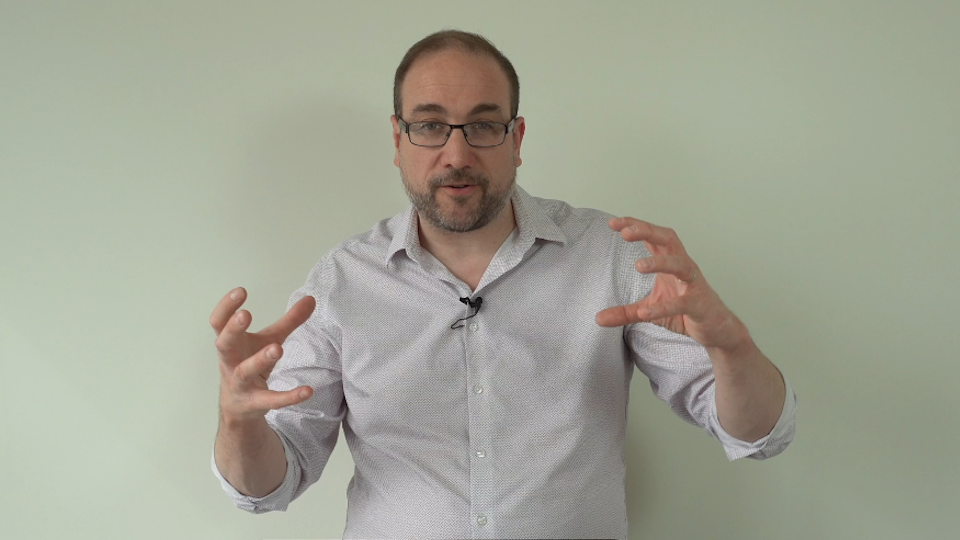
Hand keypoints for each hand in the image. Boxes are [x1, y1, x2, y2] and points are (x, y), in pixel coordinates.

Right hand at [210, 288, 316, 422]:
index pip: (219, 322)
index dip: (226, 307)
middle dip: (233, 329)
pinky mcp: (254, 403)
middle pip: (224, 344)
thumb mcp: (270, 339)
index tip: (241, 291)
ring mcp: (240, 383)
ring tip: (277, 348)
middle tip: (245, 315)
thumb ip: (289, 320)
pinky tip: (307, 391)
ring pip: (244, 371)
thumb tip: (311, 299)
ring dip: (259, 359)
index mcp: (231, 343)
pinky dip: (288, 396)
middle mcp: (230, 362)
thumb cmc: (249, 363)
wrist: (238, 406)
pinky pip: (271, 400)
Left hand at [596, 217, 746, 350]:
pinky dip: (664, 307)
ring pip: (681, 264)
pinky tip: (645, 311)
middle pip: (668, 239)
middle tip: (626, 232)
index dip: (635, 226)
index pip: (653, 237)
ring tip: (639, 265)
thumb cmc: (685, 311)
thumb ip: (625, 312)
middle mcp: (683, 267)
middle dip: (648, 231)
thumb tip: (597, 318)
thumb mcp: (650, 310)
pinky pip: (682, 303)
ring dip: (660, 263)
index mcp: (670, 262)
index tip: (613, 223)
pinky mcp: (699, 304)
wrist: (717, 330)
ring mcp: (693, 284)